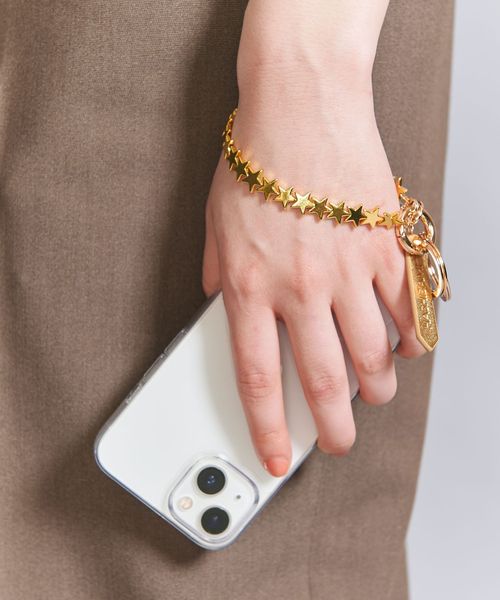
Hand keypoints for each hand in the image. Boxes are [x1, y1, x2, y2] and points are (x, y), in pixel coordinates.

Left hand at [202, 1, 425, 476]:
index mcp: (251, 287)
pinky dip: (410, 340)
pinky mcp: (386, 249)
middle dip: (335, 428)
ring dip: (376, 389)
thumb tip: (213, 300)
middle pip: (324, 382)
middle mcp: (301, 289)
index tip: (276, 456)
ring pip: (372, 357)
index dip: (267, 428)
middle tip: (340, 444)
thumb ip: (215, 271)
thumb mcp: (214, 221)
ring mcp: (349, 271)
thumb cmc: (256, 159)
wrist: (301, 106)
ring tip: (373, 398)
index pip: (259, 379)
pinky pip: (407, 311)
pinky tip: (404, 349)